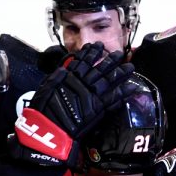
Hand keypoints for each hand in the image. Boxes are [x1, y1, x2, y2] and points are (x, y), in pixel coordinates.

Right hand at [12, 42, 135, 165]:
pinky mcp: (99, 108)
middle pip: (100, 68)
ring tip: (130, 67)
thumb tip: (65, 70)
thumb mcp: (46, 87)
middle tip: (120, 54)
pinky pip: (115, 98)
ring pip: (110, 80)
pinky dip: (124, 92)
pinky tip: (132, 87)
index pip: (83, 60)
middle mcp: (83, 82)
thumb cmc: (43, 110)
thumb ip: (58, 77)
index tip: (98, 46)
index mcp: (69, 76)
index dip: (92, 53)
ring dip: (121, 73)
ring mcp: (92, 95)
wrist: (49, 128)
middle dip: (111, 60)